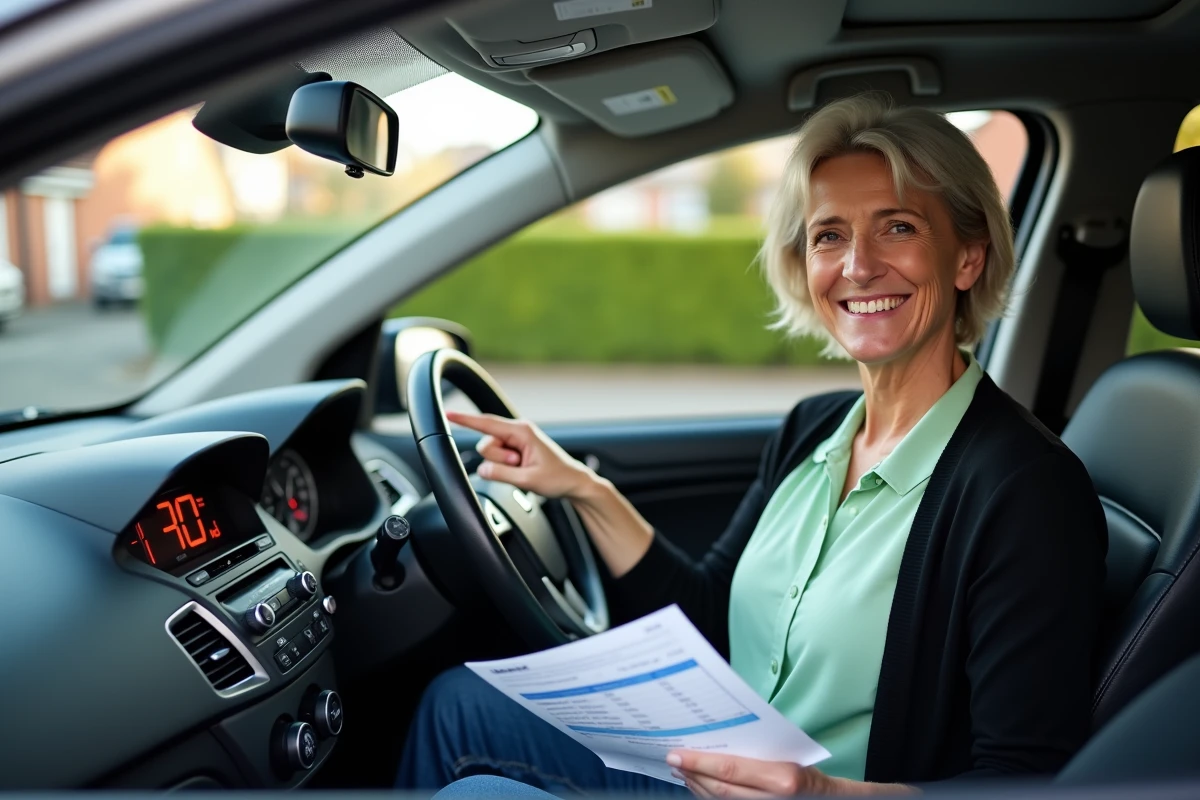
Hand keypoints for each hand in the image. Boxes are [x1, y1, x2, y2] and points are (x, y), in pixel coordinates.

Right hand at [445, 411, 594, 498]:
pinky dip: (506, 467)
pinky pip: (499, 458)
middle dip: (498, 460)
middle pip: (486, 444)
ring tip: (524, 469)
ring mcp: (516, 440)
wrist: (573, 482)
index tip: (448, 414)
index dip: (465, 420)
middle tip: (520, 467)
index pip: (486, 424)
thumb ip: (501, 474)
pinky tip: (522, 469)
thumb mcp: (528, 480)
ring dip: (503, 465)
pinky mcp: (516, 449)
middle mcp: (517, 431)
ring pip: (491, 453)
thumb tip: (481, 469)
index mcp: (521, 431)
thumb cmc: (557, 478)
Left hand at [667, 751, 833, 797]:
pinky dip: (707, 796)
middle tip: (673, 759)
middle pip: (720, 788)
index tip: (677, 754)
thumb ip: (756, 749)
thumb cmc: (807, 771)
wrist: (826, 799)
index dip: (699, 763)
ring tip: (681, 770)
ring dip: (696, 786)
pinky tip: (697, 785)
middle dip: (692, 774)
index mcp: (781, 778)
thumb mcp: (788, 753)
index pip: (730, 770)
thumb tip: (717, 737)